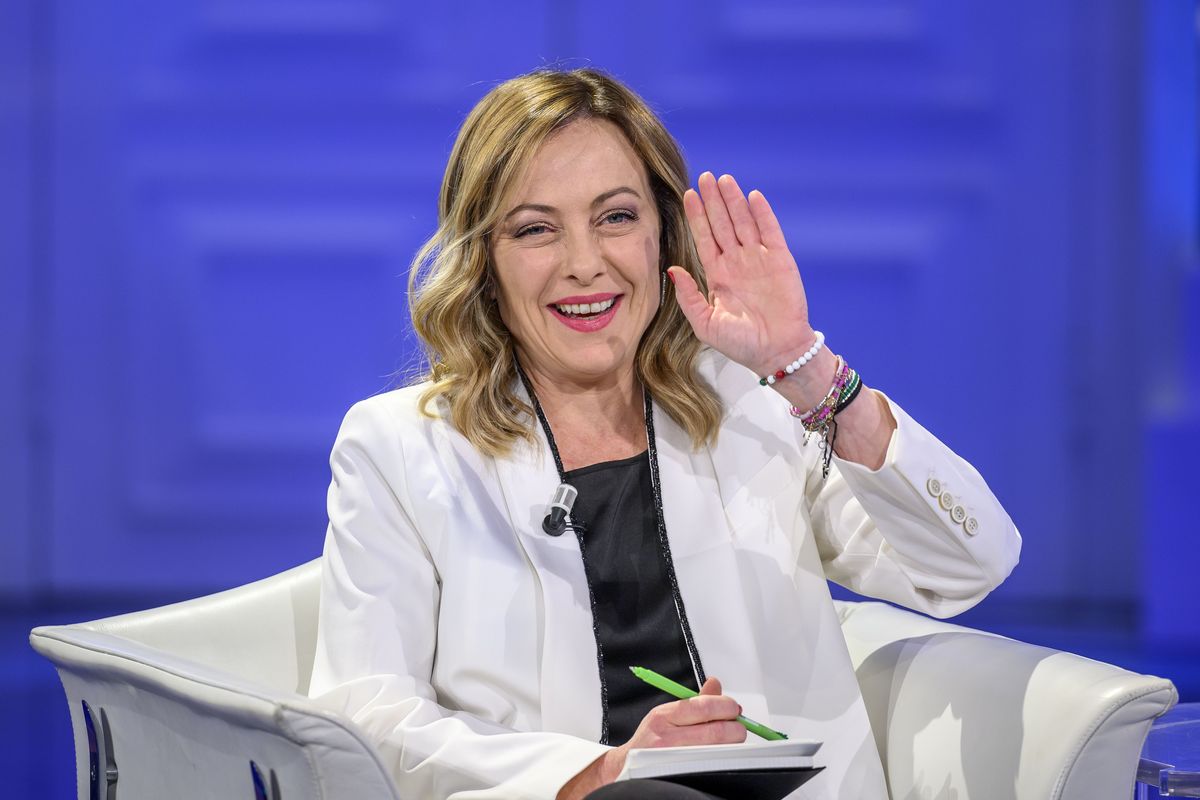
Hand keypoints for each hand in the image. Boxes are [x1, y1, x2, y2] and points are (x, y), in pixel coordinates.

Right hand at [556, 677, 745, 798]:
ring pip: (715, 749)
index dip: (726, 706)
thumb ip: (695, 701)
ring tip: (731, 739)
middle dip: (735, 728)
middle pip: (715, 730)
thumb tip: (715, 684)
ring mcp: (672, 757)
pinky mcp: (677, 772)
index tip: (734, 708)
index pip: (704, 707)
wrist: (627, 765)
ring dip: (731, 744)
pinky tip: (720, 753)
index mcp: (665, 715)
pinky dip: (720, 757)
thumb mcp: (668, 713)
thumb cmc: (650, 738)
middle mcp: (666, 736)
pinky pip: (708, 763)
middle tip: (739, 726)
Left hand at [668, 172, 814, 375]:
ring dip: (734, 201)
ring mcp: (759, 259)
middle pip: (722, 224)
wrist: (776, 353)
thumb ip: (688, 297)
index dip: (697, 217)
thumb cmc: (740, 344)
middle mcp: (737, 262)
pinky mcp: (781, 260)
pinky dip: (762, 214)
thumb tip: (672, 269)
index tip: (689, 196)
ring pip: (744, 222)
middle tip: (705, 177)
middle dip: (714, 201)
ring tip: (724, 180)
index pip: (704, 239)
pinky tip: (752, 197)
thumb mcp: (705, 324)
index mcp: (718, 275)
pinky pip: (770, 232)